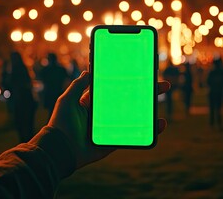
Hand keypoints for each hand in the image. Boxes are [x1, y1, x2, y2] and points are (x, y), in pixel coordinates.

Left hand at [48, 71, 169, 168]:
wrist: (60, 150)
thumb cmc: (61, 123)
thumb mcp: (67, 99)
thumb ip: (77, 85)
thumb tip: (88, 70)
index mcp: (94, 103)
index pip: (114, 89)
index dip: (127, 82)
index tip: (140, 74)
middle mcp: (105, 114)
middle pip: (129, 101)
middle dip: (145, 93)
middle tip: (161, 85)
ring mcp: (111, 127)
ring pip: (134, 117)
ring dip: (150, 111)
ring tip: (161, 102)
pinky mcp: (114, 141)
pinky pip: (133, 135)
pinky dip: (148, 131)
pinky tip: (160, 125)